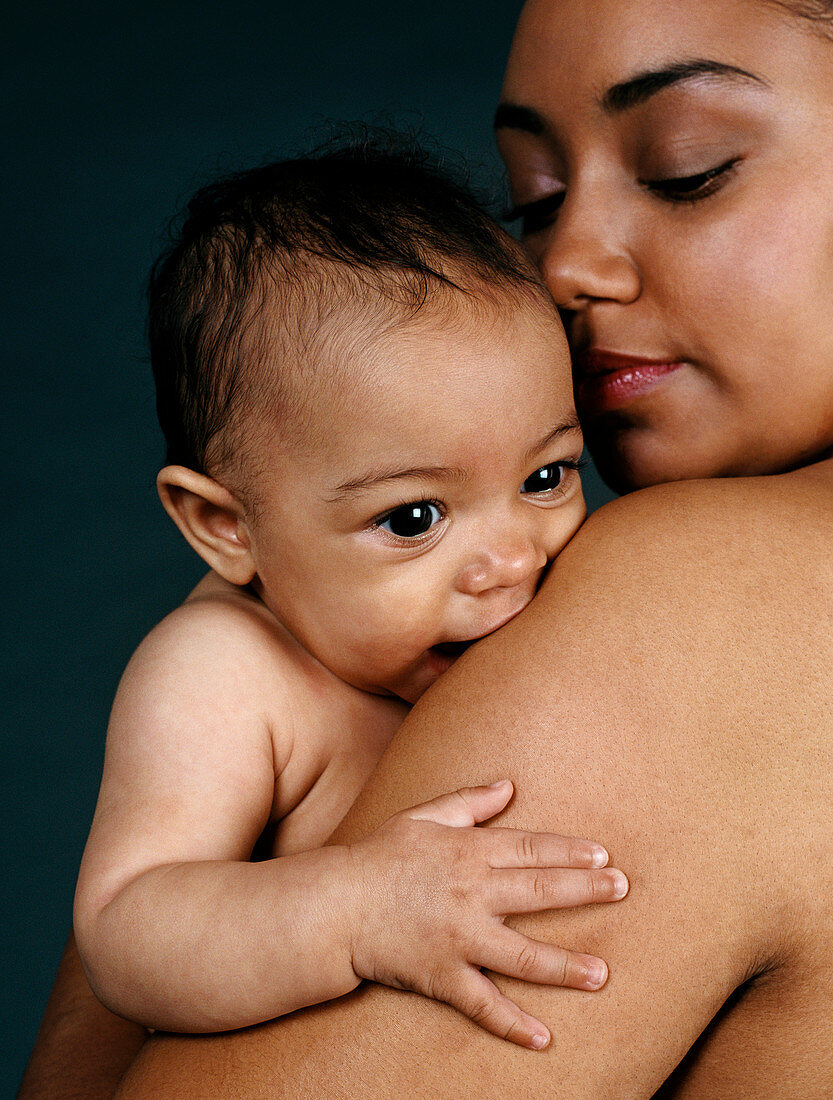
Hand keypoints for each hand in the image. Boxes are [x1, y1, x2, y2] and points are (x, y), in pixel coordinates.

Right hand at [347, 780, 627, 1050]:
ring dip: (564, 966)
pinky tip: (543, 1039)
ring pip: (522, 956)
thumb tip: (509, 784)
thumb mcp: (423, 816)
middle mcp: (471, 893)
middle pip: (539, 892)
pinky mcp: (442, 974)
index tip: (604, 856)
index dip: (570, 852)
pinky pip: (482, 1003)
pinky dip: (512, 1023)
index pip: (531, 849)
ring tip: (602, 974)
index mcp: (467, 852)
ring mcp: (458, 937)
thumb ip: (469, 801)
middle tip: (623, 891)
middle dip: (586, 891)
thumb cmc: (379, 856)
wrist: (334, 905)